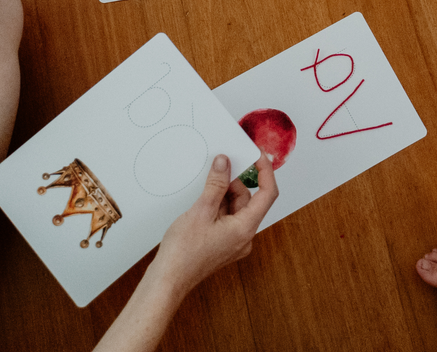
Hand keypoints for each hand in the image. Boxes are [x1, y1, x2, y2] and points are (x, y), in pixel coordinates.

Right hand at [152, 153, 277, 293]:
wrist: (168, 280)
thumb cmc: (183, 253)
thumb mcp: (201, 211)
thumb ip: (216, 185)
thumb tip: (225, 164)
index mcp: (245, 229)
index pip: (267, 194)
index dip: (265, 172)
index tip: (257, 156)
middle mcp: (244, 237)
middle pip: (249, 200)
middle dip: (234, 184)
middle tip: (218, 170)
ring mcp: (234, 242)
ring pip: (236, 209)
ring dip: (223, 195)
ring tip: (203, 192)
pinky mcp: (223, 244)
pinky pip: (227, 219)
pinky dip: (218, 207)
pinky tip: (202, 204)